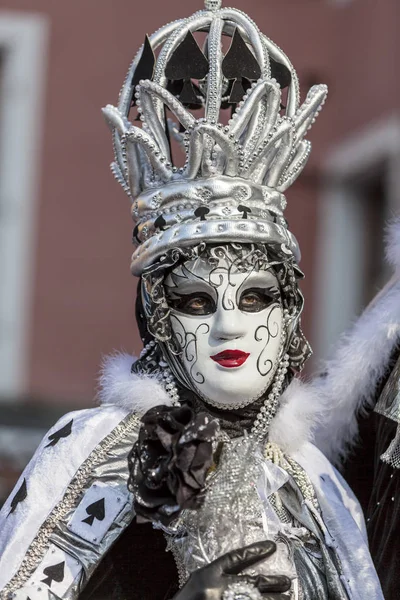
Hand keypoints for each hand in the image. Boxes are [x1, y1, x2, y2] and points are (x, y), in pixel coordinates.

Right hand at [172, 540, 290, 599]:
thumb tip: (245, 574)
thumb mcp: (198, 582)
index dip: (255, 551)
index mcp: (208, 576)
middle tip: (287, 581)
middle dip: (273, 581)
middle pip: (253, 582)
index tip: (272, 546)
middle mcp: (218, 590)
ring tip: (287, 597)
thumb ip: (217, 578)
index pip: (236, 558)